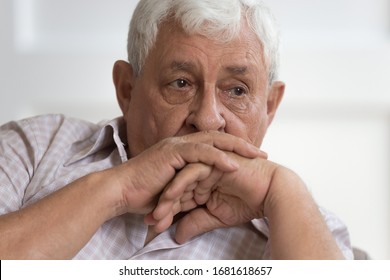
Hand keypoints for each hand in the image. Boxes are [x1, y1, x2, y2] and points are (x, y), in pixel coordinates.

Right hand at [109, 131, 264, 215]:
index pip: (213, 145)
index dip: (234, 151)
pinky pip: (199, 152)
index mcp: (183, 151)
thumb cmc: (143, 194)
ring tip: (256, 156)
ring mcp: (176, 146)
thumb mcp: (173, 191)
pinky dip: (217, 158)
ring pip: (212, 141)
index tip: (252, 160)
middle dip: (242, 146)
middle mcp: (181, 144)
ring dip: (236, 148)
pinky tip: (233, 165)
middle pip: (218, 138)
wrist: (120, 192)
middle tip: (262, 154)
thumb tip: (201, 202)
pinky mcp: (171, 153)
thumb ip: (188, 190)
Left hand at [148, 152, 275, 242]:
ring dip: (168, 196)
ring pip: (180, 177)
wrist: (271, 193)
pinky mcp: (212, 158)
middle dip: (163, 205)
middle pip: (175, 186)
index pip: (179, 196)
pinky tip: (171, 196)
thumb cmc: (247, 203)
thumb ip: (195, 222)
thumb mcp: (215, 217)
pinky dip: (181, 182)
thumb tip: (177, 236)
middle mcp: (201, 171)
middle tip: (151, 222)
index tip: (155, 227)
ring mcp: (206, 163)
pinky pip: (192, 169)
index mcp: (201, 182)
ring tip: (157, 214)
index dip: (167, 211)